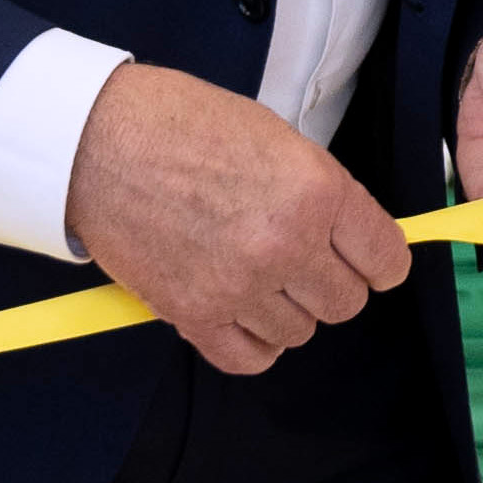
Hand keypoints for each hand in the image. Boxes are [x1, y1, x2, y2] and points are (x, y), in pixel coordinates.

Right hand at [63, 65, 411, 376]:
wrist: (96, 141)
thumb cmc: (180, 124)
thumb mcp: (277, 138)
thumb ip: (320, 193)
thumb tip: (350, 234)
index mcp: (317, 192)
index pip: (385, 259)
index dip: (379, 262)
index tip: (368, 262)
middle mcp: (286, 244)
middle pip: (346, 303)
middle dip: (330, 284)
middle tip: (303, 262)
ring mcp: (240, 285)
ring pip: (300, 332)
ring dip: (287, 310)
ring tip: (257, 276)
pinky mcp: (194, 314)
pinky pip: (250, 358)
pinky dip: (253, 342)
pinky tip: (241, 312)